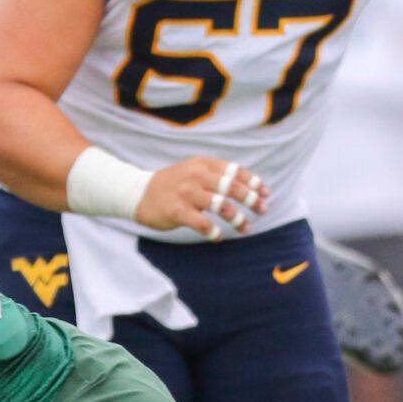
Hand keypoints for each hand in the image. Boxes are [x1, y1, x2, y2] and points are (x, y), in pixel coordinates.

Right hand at [135, 156, 266, 241]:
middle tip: (262, 210)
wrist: (136, 193)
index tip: (266, 193)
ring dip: (238, 219)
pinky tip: (219, 236)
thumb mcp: (192, 171)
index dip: (253, 182)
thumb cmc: (170, 185)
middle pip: (232, 187)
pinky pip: (203, 224)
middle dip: (251, 200)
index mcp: (202, 164)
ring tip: (246, 228)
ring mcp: (186, 193)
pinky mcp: (177, 211)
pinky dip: (215, 233)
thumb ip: (215, 175)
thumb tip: (248, 187)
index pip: (234, 171)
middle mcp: (196, 176)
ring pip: (222, 206)